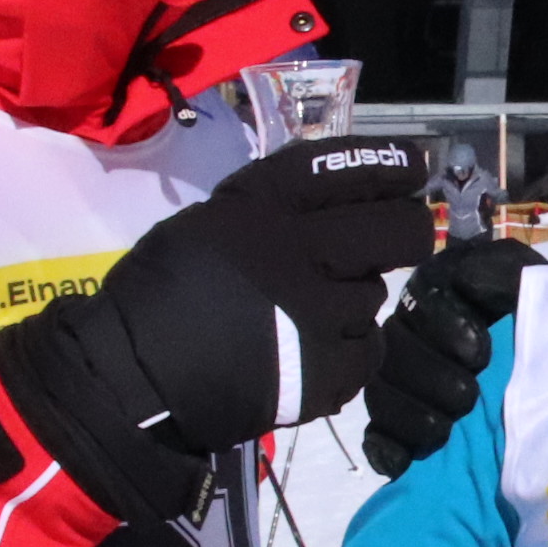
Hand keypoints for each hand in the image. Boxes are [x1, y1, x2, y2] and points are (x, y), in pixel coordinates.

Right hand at [0, 140, 435, 521]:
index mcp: (258, 207)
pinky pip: (369, 350)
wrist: (130, 383)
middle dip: (410, 231)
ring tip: (317, 315)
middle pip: (395, 230)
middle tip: (406, 238)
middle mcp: (298, 249)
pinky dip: (351, 353)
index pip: (342, 169)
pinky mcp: (327, 369)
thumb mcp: (206, 226)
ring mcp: (318, 312)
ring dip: (355, 301)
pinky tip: (318, 354)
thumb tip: (330, 211)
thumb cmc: (158, 300)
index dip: (387, 163)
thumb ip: (267, 213)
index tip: (417, 165)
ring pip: (376, 294)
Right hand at [362, 236, 539, 477]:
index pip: (420, 299)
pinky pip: (378, 436)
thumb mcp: (535, 287)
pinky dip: (387, 449)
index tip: (478, 352)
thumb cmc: (547, 322)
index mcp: (440, 292)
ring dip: (408, 413)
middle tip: (466, 397)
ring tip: (442, 430)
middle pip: (394, 348)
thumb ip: (505, 274)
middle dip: (428, 375)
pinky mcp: (400, 425)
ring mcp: (402, 381)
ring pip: (381, 392)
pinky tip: (402, 462)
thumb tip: (467, 279)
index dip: (441, 324)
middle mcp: (413, 332)